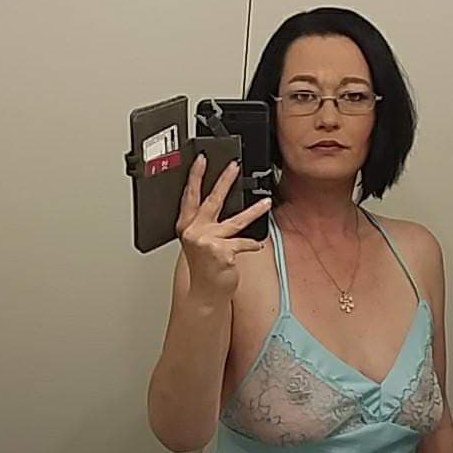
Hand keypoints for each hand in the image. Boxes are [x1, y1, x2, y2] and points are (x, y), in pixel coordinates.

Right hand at [176, 155, 270, 304]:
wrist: (204, 292)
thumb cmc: (203, 267)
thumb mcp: (196, 241)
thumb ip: (203, 222)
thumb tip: (219, 199)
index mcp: (186, 225)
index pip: (189, 195)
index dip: (195, 176)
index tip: (202, 159)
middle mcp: (194, 231)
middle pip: (212, 200)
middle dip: (224, 180)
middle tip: (234, 166)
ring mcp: (208, 241)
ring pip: (235, 220)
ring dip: (253, 211)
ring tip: (265, 203)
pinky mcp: (222, 252)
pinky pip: (242, 242)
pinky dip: (251, 244)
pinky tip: (257, 244)